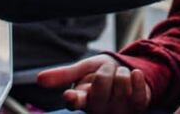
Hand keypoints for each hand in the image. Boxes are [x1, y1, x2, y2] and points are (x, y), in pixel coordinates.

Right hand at [37, 55, 151, 113]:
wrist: (127, 73)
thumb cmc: (101, 74)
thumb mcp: (83, 70)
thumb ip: (65, 75)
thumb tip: (39, 79)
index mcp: (82, 100)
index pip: (75, 102)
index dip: (74, 99)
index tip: (71, 97)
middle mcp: (99, 109)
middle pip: (102, 85)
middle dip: (105, 70)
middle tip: (106, 71)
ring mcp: (119, 111)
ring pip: (121, 84)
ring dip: (122, 72)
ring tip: (120, 75)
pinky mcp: (137, 108)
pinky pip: (139, 94)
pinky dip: (137, 79)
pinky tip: (135, 74)